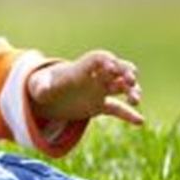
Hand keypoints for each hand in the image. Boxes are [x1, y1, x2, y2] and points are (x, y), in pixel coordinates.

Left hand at [27, 50, 143, 125]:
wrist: (47, 96)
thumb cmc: (43, 85)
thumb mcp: (39, 86)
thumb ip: (43, 87)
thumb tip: (44, 90)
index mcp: (80, 68)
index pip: (98, 58)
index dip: (106, 60)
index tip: (112, 67)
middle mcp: (94, 77)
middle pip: (116, 69)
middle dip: (126, 71)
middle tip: (131, 80)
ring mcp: (99, 91)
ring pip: (121, 87)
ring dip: (132, 91)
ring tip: (135, 100)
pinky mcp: (100, 105)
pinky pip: (118, 109)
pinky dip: (128, 114)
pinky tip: (140, 122)